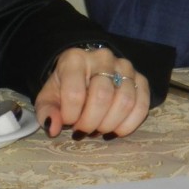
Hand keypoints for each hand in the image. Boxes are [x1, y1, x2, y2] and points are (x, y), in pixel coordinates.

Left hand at [34, 47, 148, 138]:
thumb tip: (53, 128)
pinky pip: (142, 105)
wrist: (85, 74)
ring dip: (110, 124)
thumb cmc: (65, 87)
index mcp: (74, 58)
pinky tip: (116, 130)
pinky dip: (129, 124)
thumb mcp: (49, 98)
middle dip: (92, 122)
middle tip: (84, 131)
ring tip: (98, 130)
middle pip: (102, 96)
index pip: (75, 92)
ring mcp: (124, 67)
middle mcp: (102, 58)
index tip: (68, 122)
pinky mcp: (140, 79)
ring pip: (124, 101)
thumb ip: (47, 112)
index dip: (71, 115)